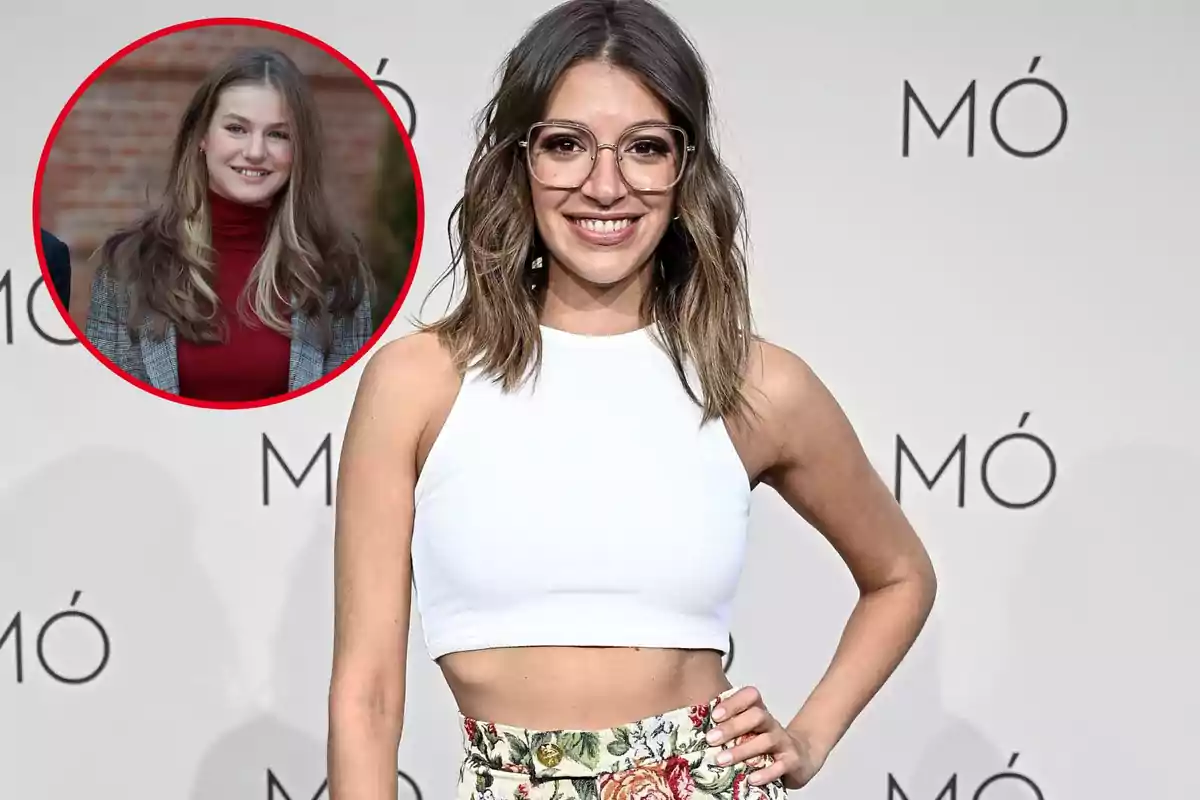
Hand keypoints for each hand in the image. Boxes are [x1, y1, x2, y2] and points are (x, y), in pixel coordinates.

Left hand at [705, 686, 824, 789]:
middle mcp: (771, 723)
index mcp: (758, 711)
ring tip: (721, 760)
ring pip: (765, 740)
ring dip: (742, 750)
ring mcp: (783, 741)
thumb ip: (727, 728)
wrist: (799, 757)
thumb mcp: (746, 732)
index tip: (714, 715)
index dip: (733, 703)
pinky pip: (780, 765)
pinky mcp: (792, 760)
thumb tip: (691, 730)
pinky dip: (766, 773)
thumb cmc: (763, 743)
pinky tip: (751, 779)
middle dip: (732, 727)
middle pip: (756, 716)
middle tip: (711, 739)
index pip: (750, 696)